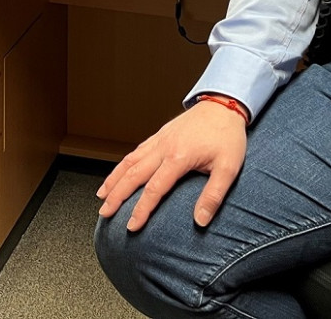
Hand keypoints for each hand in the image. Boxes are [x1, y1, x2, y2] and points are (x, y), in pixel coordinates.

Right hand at [96, 98, 246, 231]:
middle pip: (133, 175)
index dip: (141, 210)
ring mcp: (160, 140)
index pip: (154, 189)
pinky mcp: (160, 134)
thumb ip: (213, 196)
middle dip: (116, 195)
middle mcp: (164, 148)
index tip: (131, 226)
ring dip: (114, 179)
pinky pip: (136, 150)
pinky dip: (123, 163)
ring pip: (130, 161)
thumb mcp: (228, 168)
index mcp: (179, 157)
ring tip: (102, 195)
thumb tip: (200, 221)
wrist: (224, 104)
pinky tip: (119, 172)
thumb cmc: (228, 136)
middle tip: (104, 212)